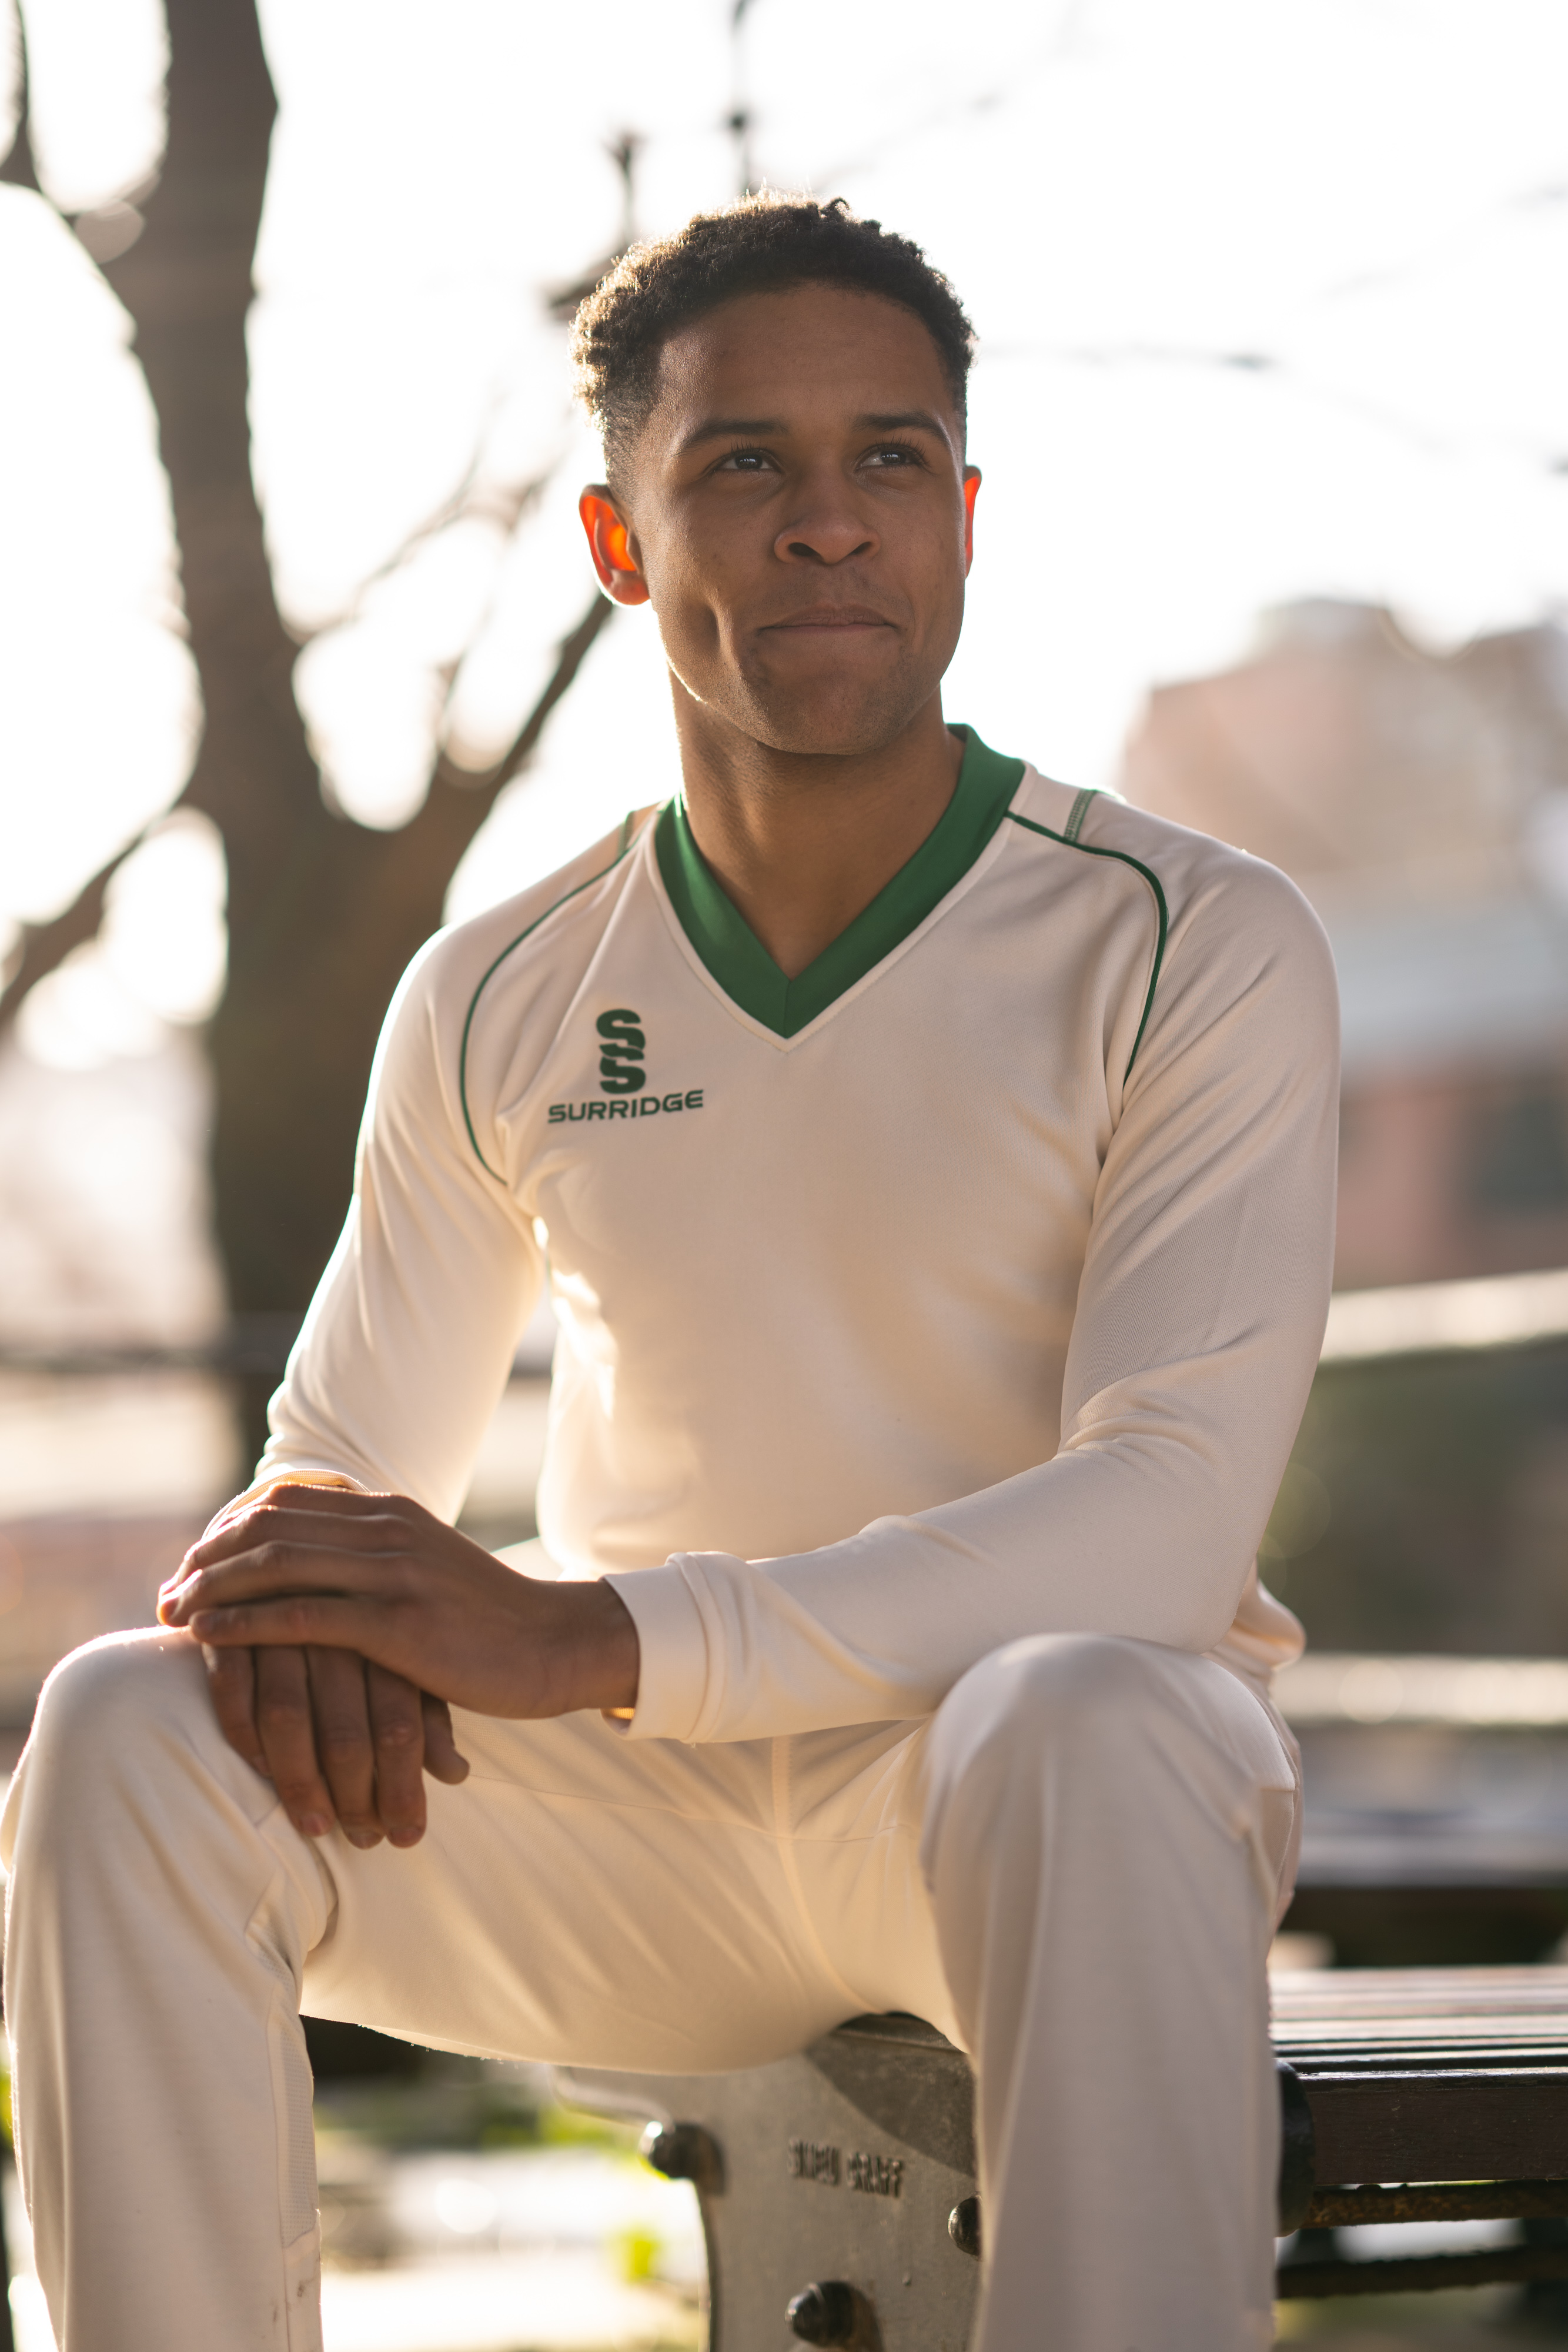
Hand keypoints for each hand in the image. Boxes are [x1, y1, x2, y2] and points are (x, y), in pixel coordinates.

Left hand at [159, 1484, 640, 1847]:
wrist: (555, 1644)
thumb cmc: (488, 1620)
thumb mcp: (426, 1566)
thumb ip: (374, 1555)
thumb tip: (315, 1563)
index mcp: (390, 1511)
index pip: (284, 1503)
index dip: (226, 1529)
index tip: (191, 1564)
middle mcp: (386, 1529)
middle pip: (268, 1526)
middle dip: (206, 1558)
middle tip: (166, 1592)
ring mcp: (393, 1572)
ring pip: (275, 1565)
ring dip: (210, 1588)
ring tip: (172, 1613)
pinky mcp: (397, 1623)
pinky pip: (300, 1616)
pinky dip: (241, 1625)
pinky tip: (206, 1637)